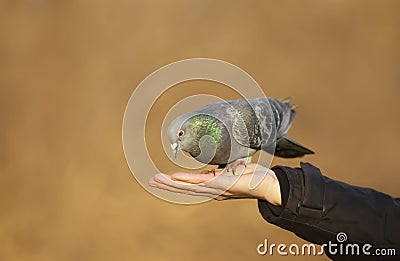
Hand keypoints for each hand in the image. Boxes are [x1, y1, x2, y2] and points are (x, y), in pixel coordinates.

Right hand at [148, 163, 280, 204]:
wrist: (269, 185)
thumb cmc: (251, 179)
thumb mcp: (230, 174)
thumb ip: (217, 174)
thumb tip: (205, 173)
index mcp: (213, 187)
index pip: (189, 185)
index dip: (174, 183)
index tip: (160, 179)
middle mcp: (212, 191)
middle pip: (185, 187)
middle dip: (167, 184)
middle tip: (150, 180)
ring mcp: (216, 189)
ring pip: (189, 186)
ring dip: (171, 183)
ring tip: (157, 179)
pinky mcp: (223, 185)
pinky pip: (202, 182)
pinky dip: (187, 180)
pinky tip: (176, 177)